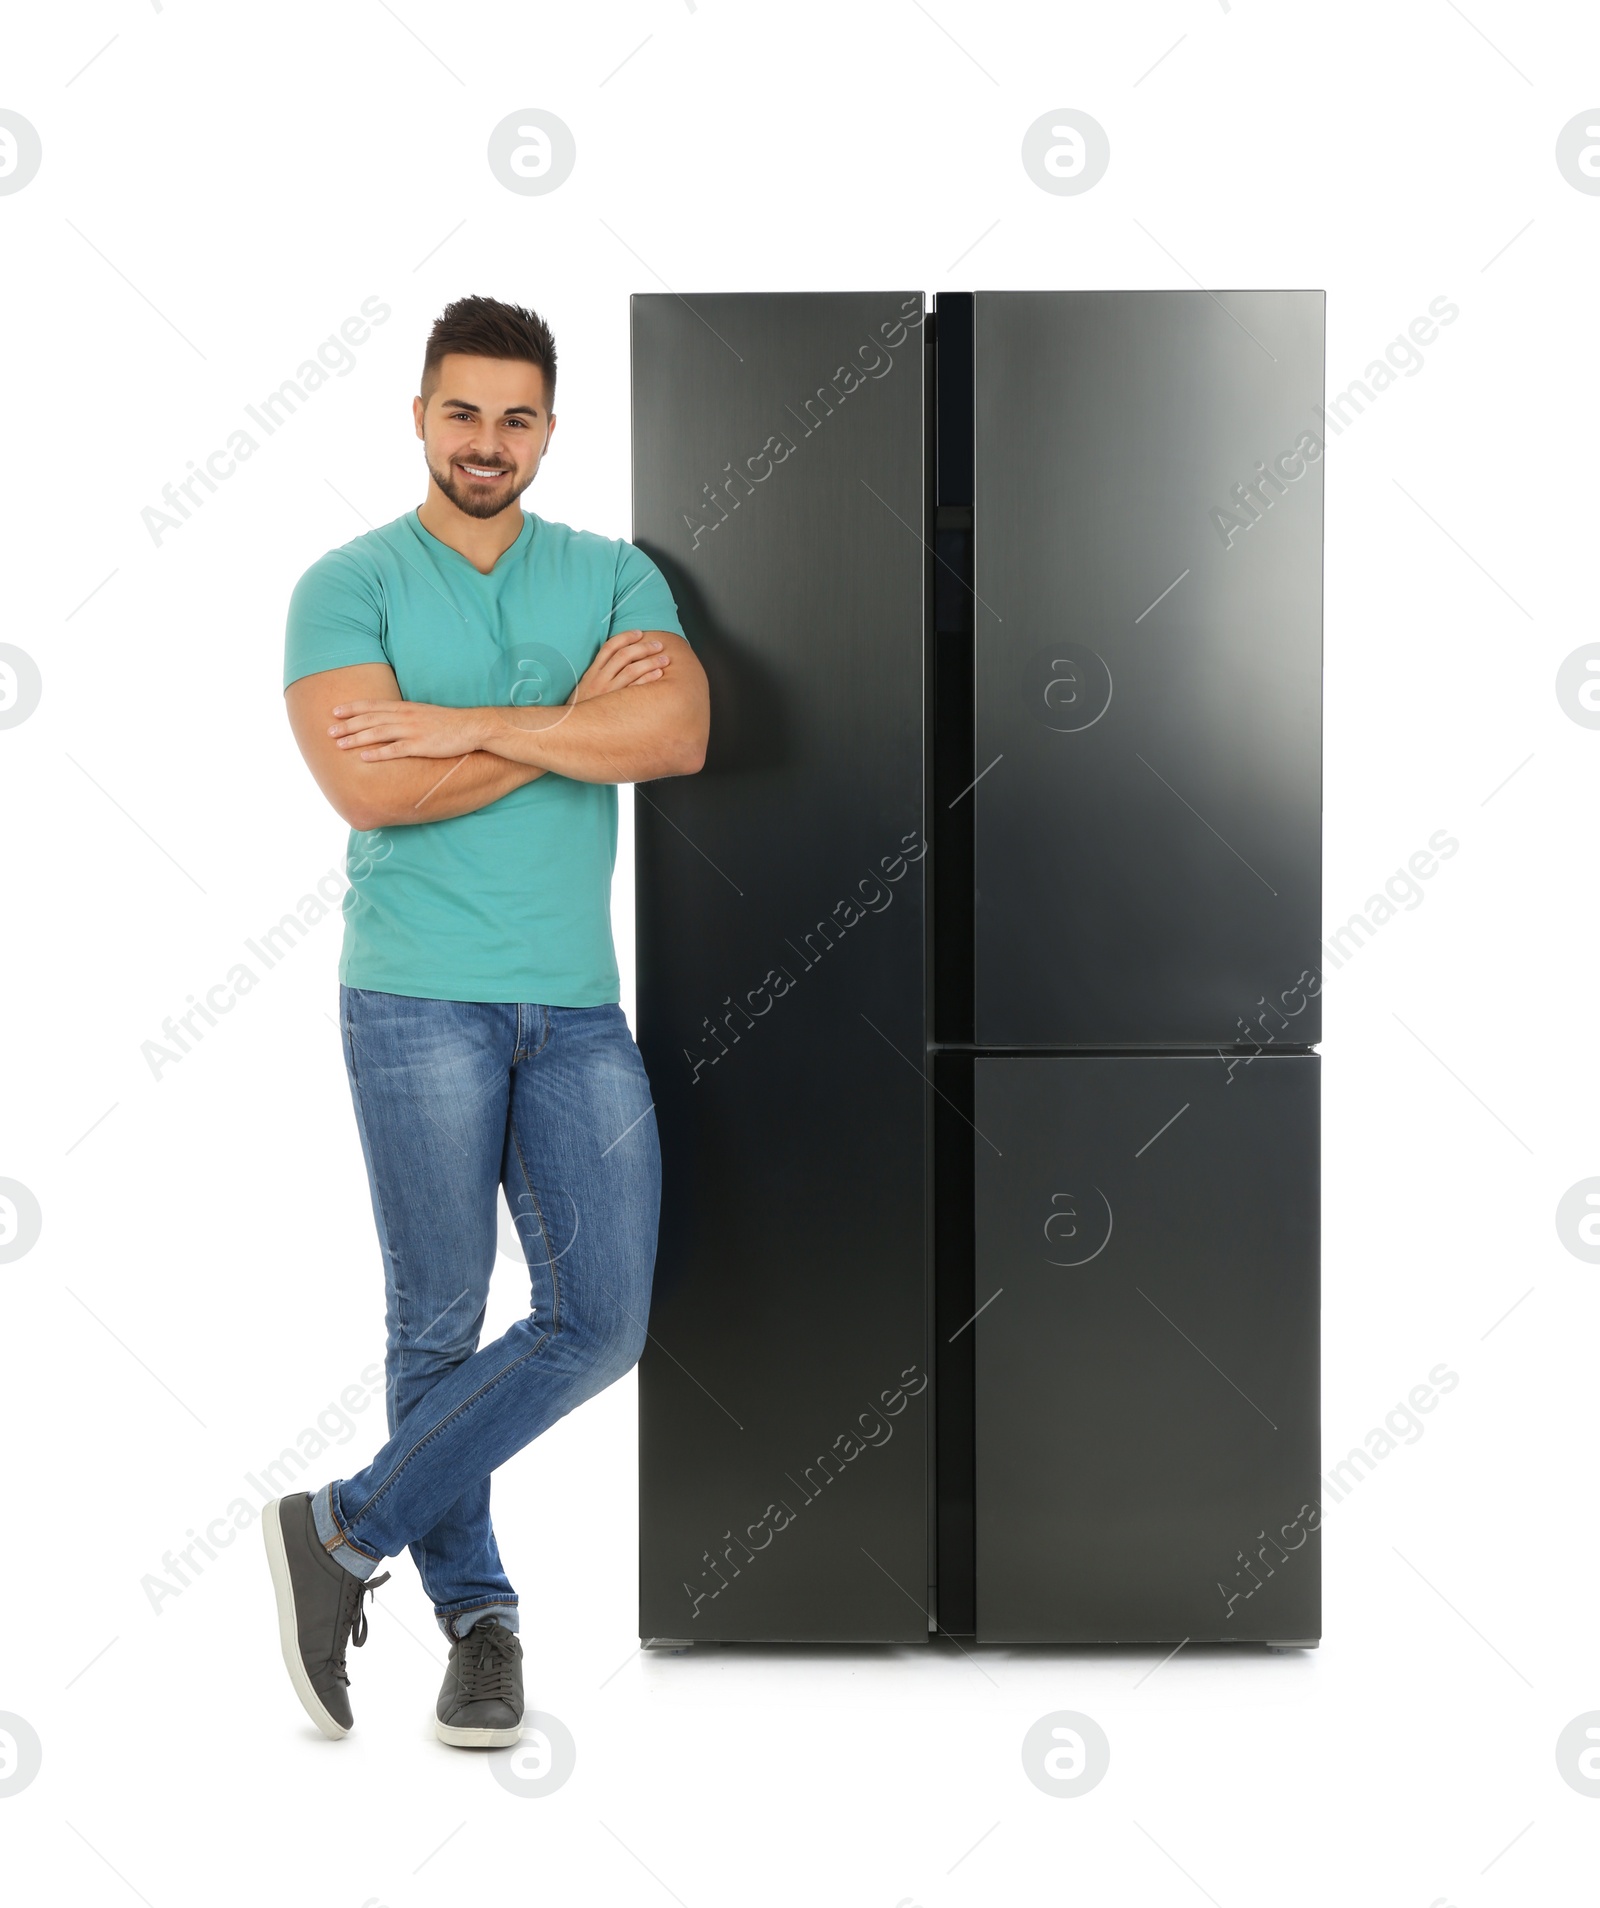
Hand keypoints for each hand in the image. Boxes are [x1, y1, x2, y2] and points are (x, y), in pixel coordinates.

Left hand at [328, 700, 494, 759]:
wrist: (471, 727)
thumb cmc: (448, 722)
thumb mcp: (423, 714)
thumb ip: (405, 716)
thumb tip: (390, 721)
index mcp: (405, 708)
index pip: (373, 705)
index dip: (352, 708)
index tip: (335, 711)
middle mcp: (405, 717)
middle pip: (370, 719)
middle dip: (348, 725)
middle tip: (329, 731)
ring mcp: (413, 731)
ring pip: (378, 733)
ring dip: (357, 738)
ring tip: (339, 744)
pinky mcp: (421, 745)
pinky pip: (395, 750)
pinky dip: (378, 753)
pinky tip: (364, 757)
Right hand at [569, 630, 671, 705]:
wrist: (575, 728)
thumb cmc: (584, 708)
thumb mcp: (586, 687)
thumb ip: (599, 673)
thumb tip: (618, 660)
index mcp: (592, 672)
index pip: (609, 647)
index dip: (626, 637)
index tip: (639, 633)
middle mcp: (600, 680)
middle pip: (624, 656)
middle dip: (644, 647)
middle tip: (659, 645)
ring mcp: (609, 693)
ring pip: (632, 670)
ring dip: (651, 662)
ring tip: (665, 659)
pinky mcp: (617, 707)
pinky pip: (636, 689)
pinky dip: (648, 679)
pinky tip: (659, 674)